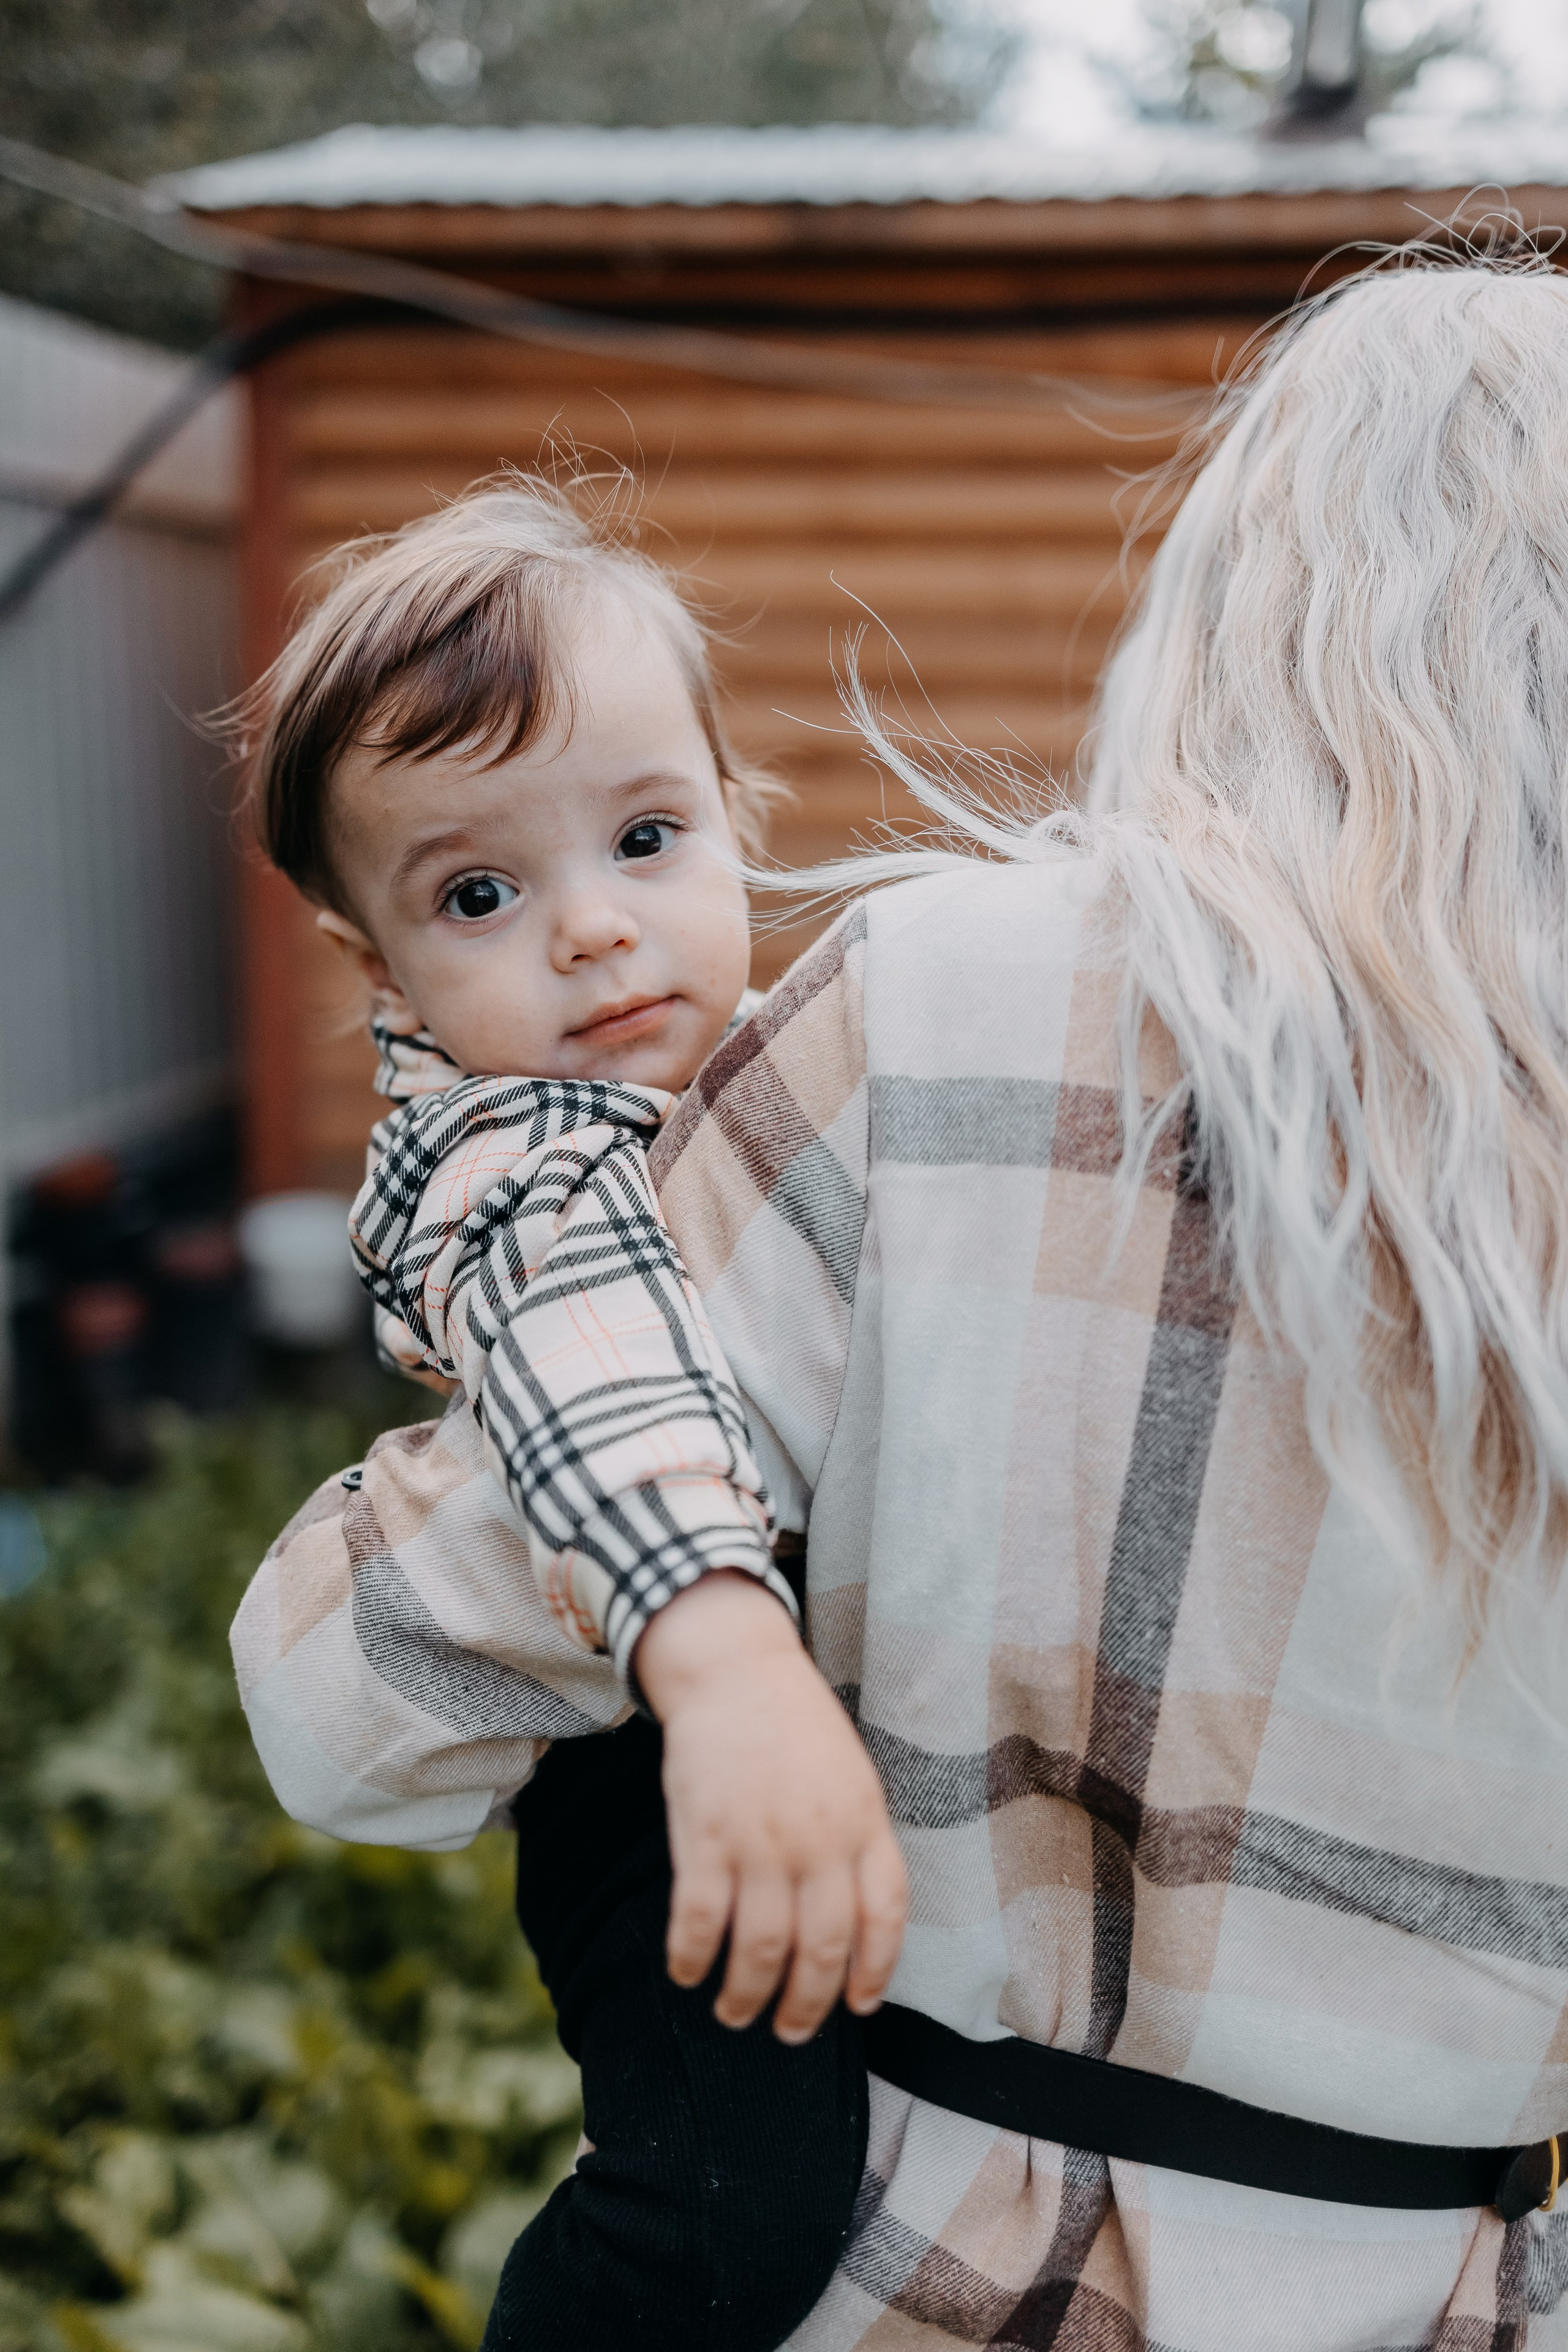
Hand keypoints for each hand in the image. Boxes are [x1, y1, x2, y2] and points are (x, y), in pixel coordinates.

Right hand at [634, 1571, 906, 2043]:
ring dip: (747, 1995)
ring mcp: (761, 1840)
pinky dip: (692, 1958)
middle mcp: (819, 1840)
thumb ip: (856, 1843)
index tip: (858, 2006)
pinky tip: (687, 1973)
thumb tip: (852, 1924)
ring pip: (762, 1948)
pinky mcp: (705, 1835)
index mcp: (864, 1823)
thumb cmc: (794, 1727)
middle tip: (789, 2032)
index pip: (885, 1915)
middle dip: (807, 2005)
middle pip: (824, 1947)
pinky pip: (700, 1919)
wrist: (735, 1669)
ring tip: (735, 2013)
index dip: (874, 1970)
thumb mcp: (851, 1777)